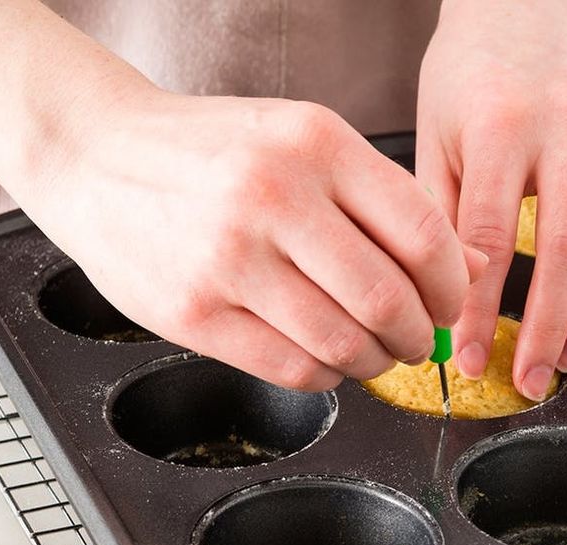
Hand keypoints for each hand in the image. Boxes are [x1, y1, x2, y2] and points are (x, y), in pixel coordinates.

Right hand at [30, 88, 488, 390]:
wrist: (95, 158)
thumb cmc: (209, 155)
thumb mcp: (302, 143)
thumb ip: (381, 201)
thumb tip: (471, 267)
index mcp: (315, 144)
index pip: (421, 232)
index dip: (451, 284)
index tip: (449, 302)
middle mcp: (274, 198)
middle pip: (386, 299)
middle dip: (415, 335)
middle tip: (413, 340)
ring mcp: (231, 260)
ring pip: (341, 345)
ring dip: (371, 364)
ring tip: (367, 353)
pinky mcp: (197, 316)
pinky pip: (291, 370)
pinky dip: (324, 378)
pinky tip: (321, 360)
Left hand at [416, 0, 566, 398]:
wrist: (528, 9)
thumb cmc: (471, 76)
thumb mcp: (434, 139)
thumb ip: (440, 219)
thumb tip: (439, 304)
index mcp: (502, 126)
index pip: (492, 239)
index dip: (481, 311)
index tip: (468, 359)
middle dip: (548, 328)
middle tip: (528, 380)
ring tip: (562, 361)